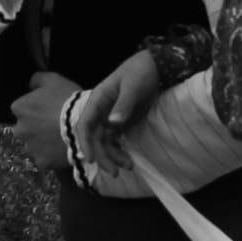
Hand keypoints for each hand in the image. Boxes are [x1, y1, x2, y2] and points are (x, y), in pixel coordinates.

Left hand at [10, 71, 79, 169]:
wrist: (83, 125)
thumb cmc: (67, 100)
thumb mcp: (53, 79)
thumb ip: (37, 79)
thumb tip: (30, 84)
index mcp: (19, 108)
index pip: (22, 108)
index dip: (36, 109)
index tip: (48, 110)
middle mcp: (19, 129)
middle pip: (25, 128)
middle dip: (36, 127)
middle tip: (54, 125)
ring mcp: (30, 147)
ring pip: (33, 145)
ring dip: (42, 142)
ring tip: (60, 138)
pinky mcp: (41, 162)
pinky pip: (44, 159)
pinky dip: (51, 156)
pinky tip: (62, 150)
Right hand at [72, 51, 160, 175]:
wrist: (156, 67)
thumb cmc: (140, 71)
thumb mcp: (133, 86)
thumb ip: (123, 104)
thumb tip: (112, 124)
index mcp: (97, 100)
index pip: (84, 124)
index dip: (84, 142)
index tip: (90, 159)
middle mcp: (100, 112)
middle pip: (94, 138)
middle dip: (102, 156)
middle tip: (114, 173)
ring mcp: (110, 119)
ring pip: (104, 143)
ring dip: (112, 157)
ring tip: (128, 167)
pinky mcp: (121, 123)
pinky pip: (115, 142)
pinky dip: (120, 152)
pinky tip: (129, 162)